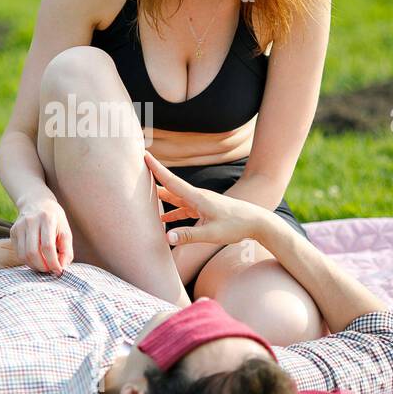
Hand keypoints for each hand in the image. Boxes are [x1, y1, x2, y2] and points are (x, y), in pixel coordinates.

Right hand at [10, 195, 73, 274]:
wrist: (36, 202)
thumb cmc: (55, 220)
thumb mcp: (65, 230)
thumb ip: (66, 250)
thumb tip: (62, 268)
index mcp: (47, 219)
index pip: (48, 246)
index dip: (53, 262)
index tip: (58, 270)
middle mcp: (31, 221)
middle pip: (33, 252)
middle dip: (42, 266)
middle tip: (50, 270)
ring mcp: (19, 226)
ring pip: (24, 254)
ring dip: (34, 266)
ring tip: (43, 266)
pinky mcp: (13, 231)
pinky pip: (18, 252)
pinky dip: (28, 261)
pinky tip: (36, 260)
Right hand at [145, 152, 274, 247]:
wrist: (256, 222)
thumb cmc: (236, 226)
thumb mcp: (212, 234)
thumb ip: (189, 236)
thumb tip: (166, 237)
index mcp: (197, 198)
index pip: (171, 181)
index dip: (156, 169)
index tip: (144, 155)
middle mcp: (196, 196)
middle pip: (170, 186)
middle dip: (153, 178)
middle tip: (136, 170)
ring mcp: (200, 202)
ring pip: (175, 197)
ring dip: (160, 195)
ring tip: (143, 195)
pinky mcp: (204, 209)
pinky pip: (182, 208)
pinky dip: (171, 211)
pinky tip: (163, 219)